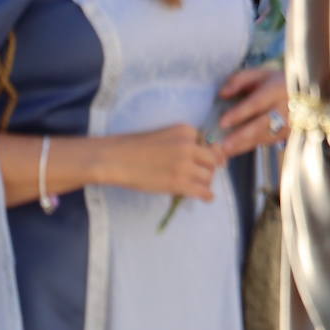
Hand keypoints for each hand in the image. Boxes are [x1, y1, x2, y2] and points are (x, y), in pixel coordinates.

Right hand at [100, 124, 222, 200]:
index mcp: (187, 131)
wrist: (116, 159)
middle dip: (210, 169)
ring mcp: (185, 165)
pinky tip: (207, 198)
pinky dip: (207, 195)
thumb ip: (184, 143)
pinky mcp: (178, 182)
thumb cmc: (136, 147)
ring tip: (200, 187)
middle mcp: (190, 146)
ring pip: (208, 176)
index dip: (209, 155)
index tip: (207, 162)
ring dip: (206, 183)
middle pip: (213, 161)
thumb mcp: (165, 135)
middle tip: (204, 176)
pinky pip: (202, 191)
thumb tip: (202, 158)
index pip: (209, 144)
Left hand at [216, 67, 288, 156]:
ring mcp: (288, 123)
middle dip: (242, 135)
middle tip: (224, 146)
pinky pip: (265, 142)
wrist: (303, 94)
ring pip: (264, 137)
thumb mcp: (258, 74)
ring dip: (243, 145)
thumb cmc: (275, 83)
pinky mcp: (286, 134)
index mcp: (277, 90)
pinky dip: (248, 147)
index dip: (239, 113)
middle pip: (262, 124)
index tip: (222, 122)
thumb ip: (239, 81)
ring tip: (224, 152)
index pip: (256, 103)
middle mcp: (285, 108)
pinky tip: (232, 151)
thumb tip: (222, 94)